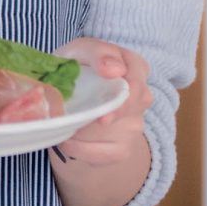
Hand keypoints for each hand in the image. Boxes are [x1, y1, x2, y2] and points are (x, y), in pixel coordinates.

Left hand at [53, 37, 152, 166]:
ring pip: (107, 133)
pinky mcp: (122, 149)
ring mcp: (135, 126)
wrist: (73, 100)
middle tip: (77, 115)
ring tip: (64, 121)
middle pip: (124, 110)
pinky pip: (100, 154)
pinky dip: (78, 149)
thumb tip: (114, 70)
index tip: (105, 86)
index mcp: (135, 68)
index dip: (122, 90)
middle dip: (98, 113)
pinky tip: (67, 139)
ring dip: (80, 130)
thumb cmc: (78, 68)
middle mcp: (142, 98)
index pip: (136, 80)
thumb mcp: (81, 51)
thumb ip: (98, 53)